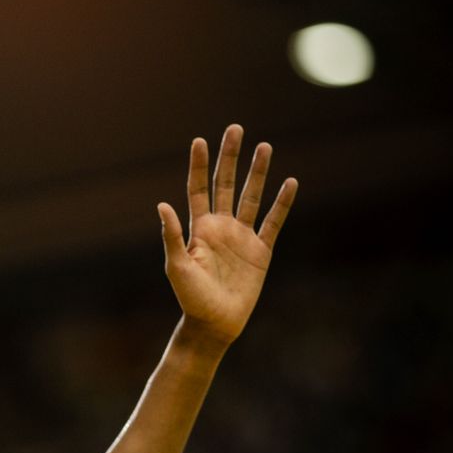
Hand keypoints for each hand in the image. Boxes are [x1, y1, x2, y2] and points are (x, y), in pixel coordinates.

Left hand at [157, 125, 296, 345]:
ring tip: (265, 146)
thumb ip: (172, 236)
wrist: (214, 324)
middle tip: (235, 129)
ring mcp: (242, 237)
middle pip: (227, 184)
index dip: (199, 165)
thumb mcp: (177, 267)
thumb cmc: (190, 298)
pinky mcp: (261, 251)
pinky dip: (282, 203)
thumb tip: (162, 204)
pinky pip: (274, 222)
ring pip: (252, 197)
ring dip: (258, 172)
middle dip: (230, 157)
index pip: (198, 188)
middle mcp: (221, 227)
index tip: (200, 140)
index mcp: (199, 228)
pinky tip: (290, 182)